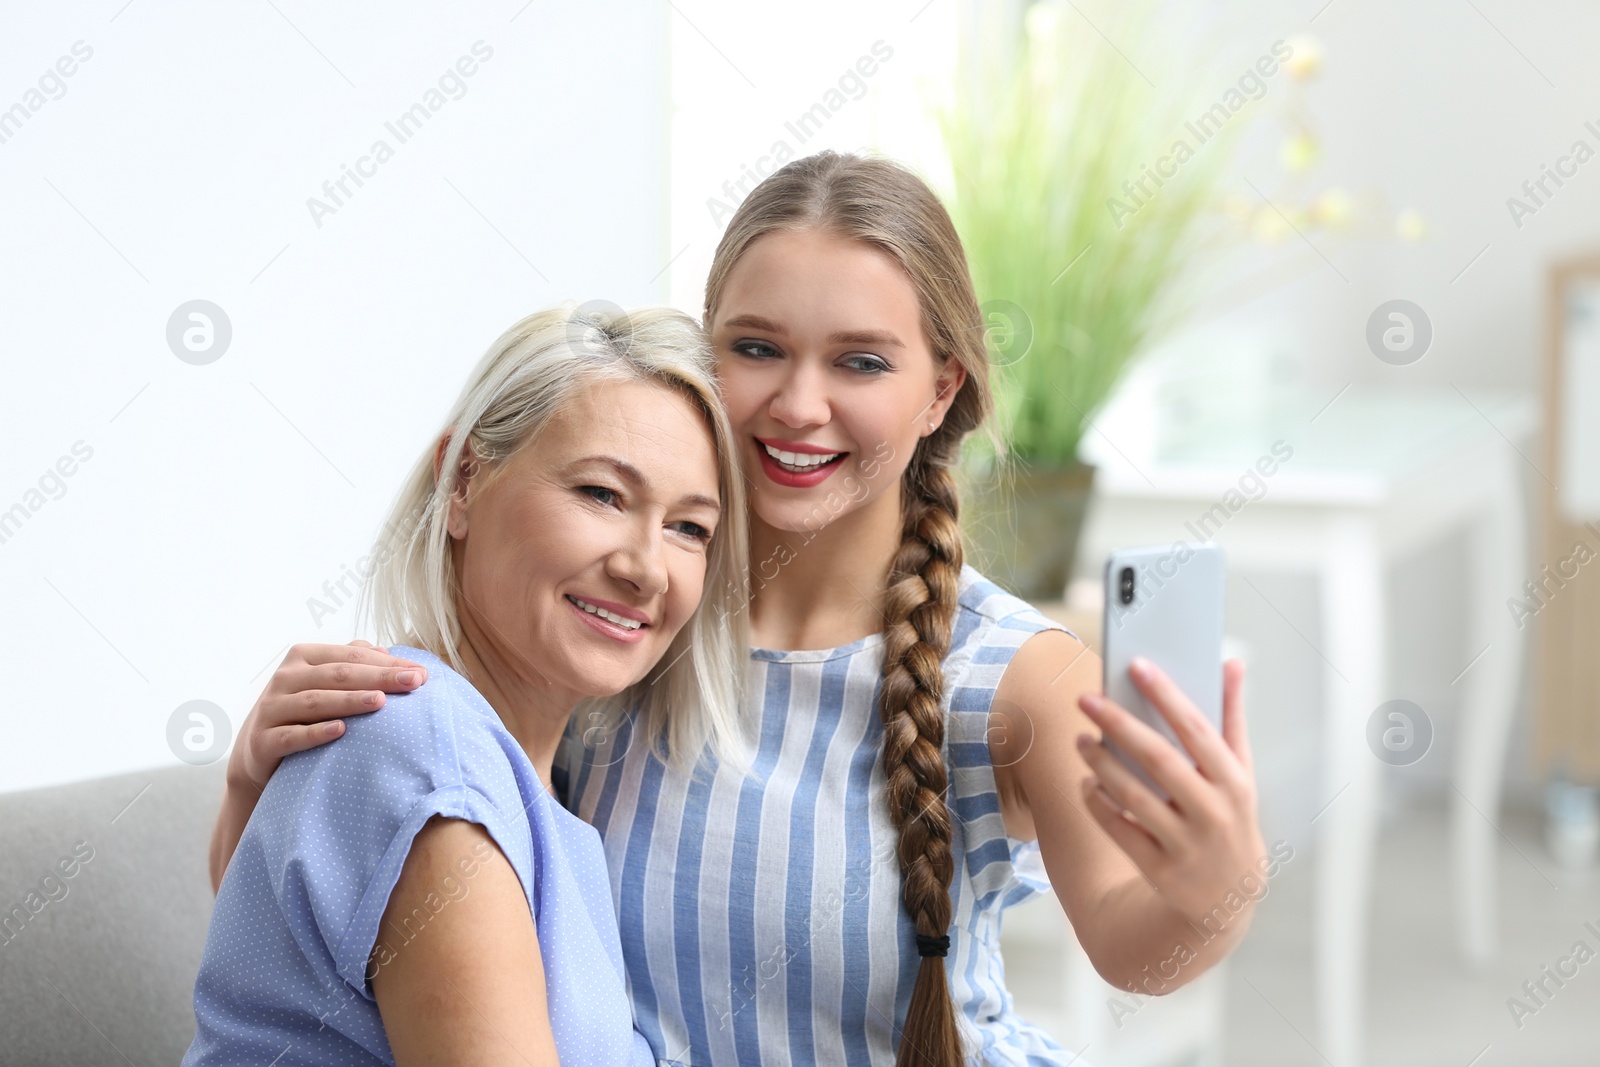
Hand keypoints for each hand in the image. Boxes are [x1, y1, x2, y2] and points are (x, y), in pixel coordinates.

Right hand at [227, 641, 427, 793]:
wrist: (257, 752)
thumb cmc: (302, 712)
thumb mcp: (322, 683)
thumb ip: (349, 663)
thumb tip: (384, 649)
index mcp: (303, 657)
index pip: (352, 656)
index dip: (387, 663)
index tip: (421, 673)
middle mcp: (285, 678)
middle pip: (338, 675)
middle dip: (379, 677)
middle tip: (413, 682)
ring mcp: (272, 709)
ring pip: (316, 701)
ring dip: (350, 701)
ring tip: (381, 701)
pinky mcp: (263, 741)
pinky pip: (292, 736)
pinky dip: (316, 733)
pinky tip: (341, 731)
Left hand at [1073, 657, 1265, 924]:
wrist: (1229, 899)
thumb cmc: (1230, 817)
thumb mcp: (1240, 772)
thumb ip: (1231, 717)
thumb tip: (1231, 663)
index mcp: (1234, 782)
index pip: (1197, 729)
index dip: (1166, 695)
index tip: (1137, 666)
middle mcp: (1213, 813)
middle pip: (1158, 759)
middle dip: (1119, 724)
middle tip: (1087, 699)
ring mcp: (1186, 845)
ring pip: (1133, 796)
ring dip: (1101, 764)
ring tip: (1080, 740)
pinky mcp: (1160, 871)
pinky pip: (1119, 830)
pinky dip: (1098, 803)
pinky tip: (1087, 782)